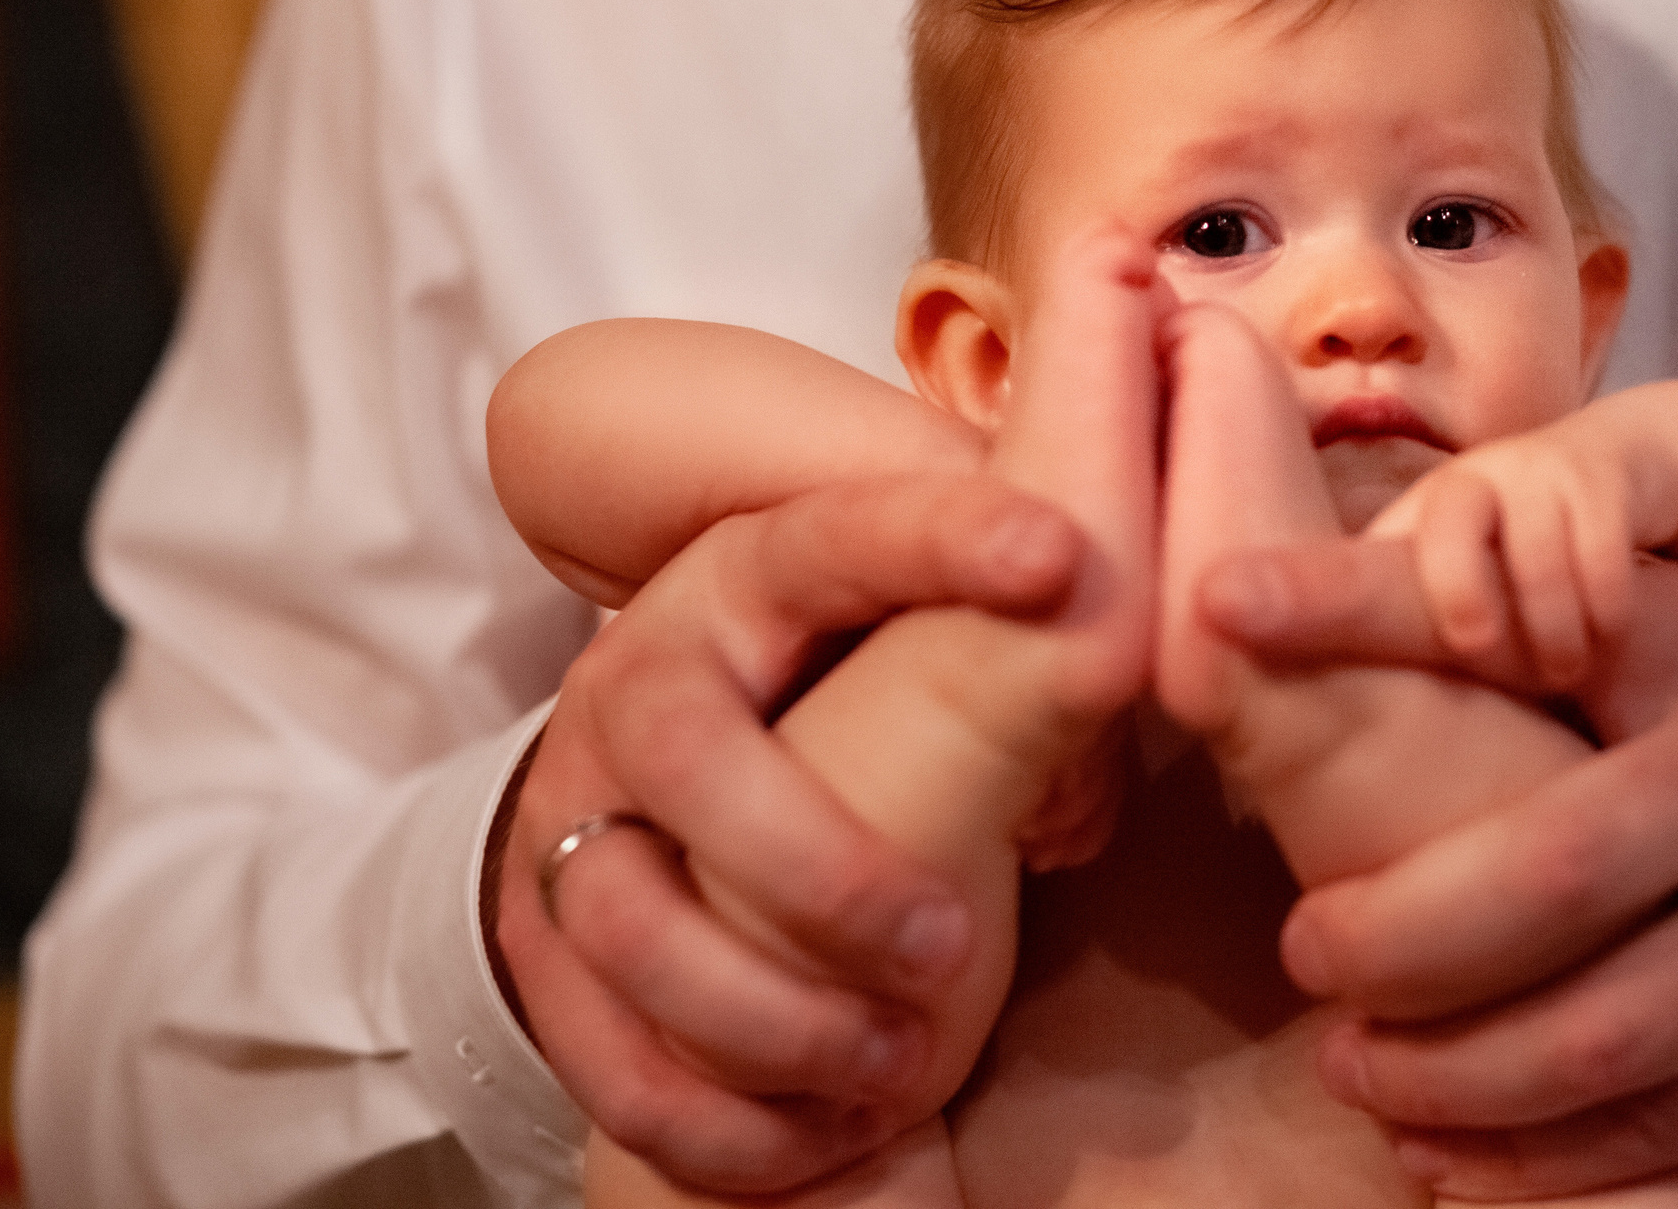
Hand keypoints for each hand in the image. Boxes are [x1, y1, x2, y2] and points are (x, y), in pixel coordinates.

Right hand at [495, 472, 1083, 1194]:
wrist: (665, 772)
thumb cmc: (838, 686)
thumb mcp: (918, 629)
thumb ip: (1010, 627)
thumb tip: (1131, 643)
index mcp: (746, 581)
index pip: (833, 540)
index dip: (939, 546)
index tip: (1061, 555)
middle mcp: (640, 685)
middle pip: (688, 754)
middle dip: (821, 865)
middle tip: (950, 947)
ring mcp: (576, 818)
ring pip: (627, 922)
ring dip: (771, 1014)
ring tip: (901, 1066)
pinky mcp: (546, 949)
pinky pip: (607, 1056)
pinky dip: (716, 1116)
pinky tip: (824, 1136)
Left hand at [1202, 545, 1677, 1199]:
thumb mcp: (1638, 630)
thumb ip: (1462, 610)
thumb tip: (1239, 597)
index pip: (1501, 620)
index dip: (1358, 612)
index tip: (1219, 618)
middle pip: (1549, 884)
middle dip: (1400, 942)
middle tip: (1305, 961)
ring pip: (1609, 1039)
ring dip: (1456, 1077)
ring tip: (1358, 1071)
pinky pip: (1675, 1124)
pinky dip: (1547, 1156)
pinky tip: (1452, 1151)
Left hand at [1364, 415, 1651, 692]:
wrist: (1622, 459)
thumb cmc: (1532, 539)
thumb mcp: (1475, 560)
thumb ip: (1425, 612)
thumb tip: (1369, 697)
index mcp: (1428, 509)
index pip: (1387, 545)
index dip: (1393, 593)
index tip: (1443, 646)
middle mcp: (1475, 480)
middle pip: (1450, 527)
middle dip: (1463, 592)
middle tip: (1484, 653)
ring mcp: (1537, 472)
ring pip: (1536, 557)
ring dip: (1554, 627)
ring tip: (1565, 671)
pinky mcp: (1601, 477)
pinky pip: (1601, 549)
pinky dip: (1606, 605)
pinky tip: (1609, 634)